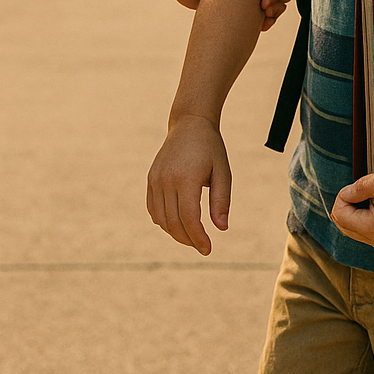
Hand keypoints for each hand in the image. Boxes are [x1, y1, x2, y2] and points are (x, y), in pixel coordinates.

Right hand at [146, 115, 230, 254]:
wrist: (189, 124)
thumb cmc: (210, 149)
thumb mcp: (223, 172)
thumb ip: (221, 200)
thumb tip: (222, 228)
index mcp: (186, 178)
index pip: (189, 218)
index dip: (198, 238)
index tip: (208, 249)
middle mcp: (166, 180)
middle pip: (174, 222)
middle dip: (189, 239)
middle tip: (203, 247)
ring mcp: (155, 179)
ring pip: (161, 219)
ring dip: (176, 233)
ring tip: (192, 237)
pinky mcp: (151, 179)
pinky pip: (153, 209)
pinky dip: (164, 221)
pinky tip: (178, 224)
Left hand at [330, 167, 373, 252]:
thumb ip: (355, 190)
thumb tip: (343, 197)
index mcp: (373, 228)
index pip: (341, 217)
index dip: (341, 198)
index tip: (353, 187)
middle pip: (348, 230)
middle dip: (347, 211)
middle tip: (356, 192)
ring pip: (363, 235)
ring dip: (361, 219)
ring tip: (372, 200)